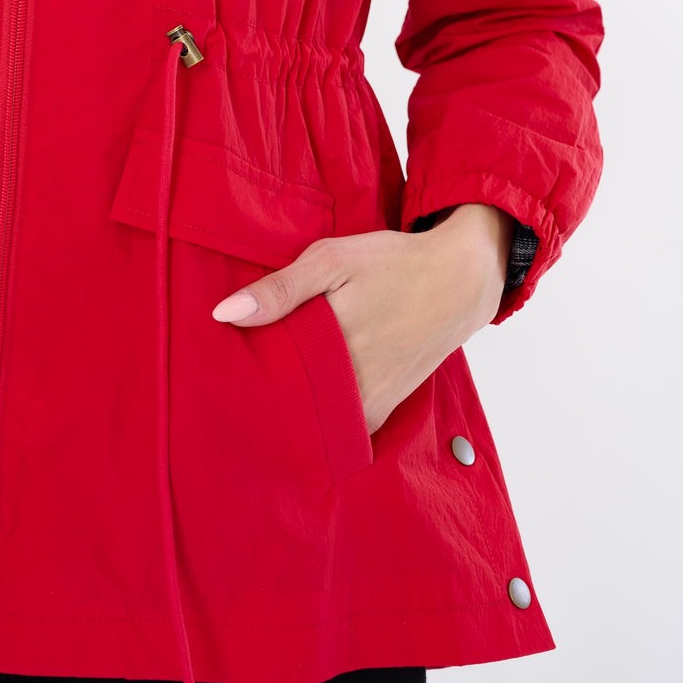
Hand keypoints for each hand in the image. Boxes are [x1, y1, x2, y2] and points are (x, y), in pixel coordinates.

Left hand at [211, 203, 512, 434]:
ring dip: (292, 402)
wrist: (460, 282)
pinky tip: (308, 384)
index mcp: (330, 348)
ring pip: (312, 417)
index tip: (222, 365)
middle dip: (263, 391)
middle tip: (241, 373)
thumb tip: (224, 315)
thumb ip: (280, 289)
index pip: (266, 380)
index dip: (241, 373)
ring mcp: (369, 405)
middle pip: (286, 403)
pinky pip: (338, 422)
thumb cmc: (392, 264)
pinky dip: (320, 408)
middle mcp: (350, 388)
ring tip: (273, 377)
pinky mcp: (382, 410)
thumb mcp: (333, 261)